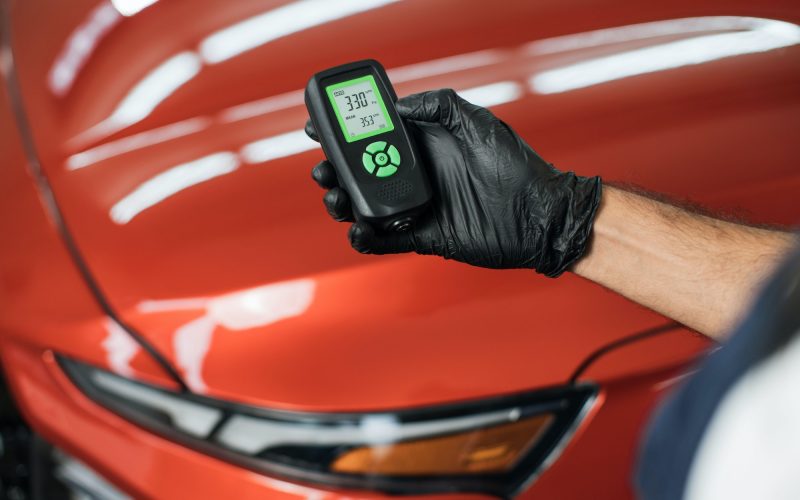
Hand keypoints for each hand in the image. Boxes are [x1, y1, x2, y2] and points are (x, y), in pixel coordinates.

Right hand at [307, 89, 601, 276]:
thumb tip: (399, 105)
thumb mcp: (480, 124)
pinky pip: (385, 240)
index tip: (317, 129)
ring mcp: (416, 207)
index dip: (344, 133)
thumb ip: (441, 107)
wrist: (541, 216)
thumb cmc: (517, 167)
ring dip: (342, 202)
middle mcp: (415, 175)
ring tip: (337, 199)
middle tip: (324, 171)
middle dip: (334, 171)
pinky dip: (365, 239)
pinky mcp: (423, 237)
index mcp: (424, 146)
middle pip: (360, 173)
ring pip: (365, 206)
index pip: (374, 136)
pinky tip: (358, 231)